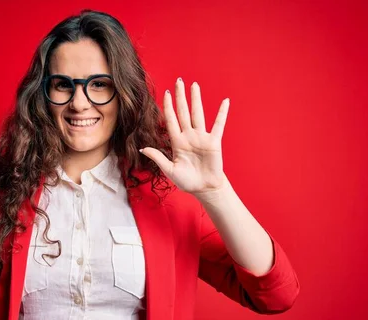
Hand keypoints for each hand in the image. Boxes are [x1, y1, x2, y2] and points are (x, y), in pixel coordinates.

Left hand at [140, 78, 228, 196]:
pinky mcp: (214, 142)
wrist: (204, 189)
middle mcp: (189, 136)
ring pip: (198, 114)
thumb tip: (142, 148)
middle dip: (180, 97)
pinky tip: (225, 101)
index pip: (171, 120)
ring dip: (196, 100)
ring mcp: (201, 137)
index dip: (168, 107)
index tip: (166, 94)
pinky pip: (218, 125)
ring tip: (194, 85)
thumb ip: (158, 157)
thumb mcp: (169, 170)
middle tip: (178, 81)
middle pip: (184, 112)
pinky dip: (222, 113)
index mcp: (177, 142)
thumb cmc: (187, 181)